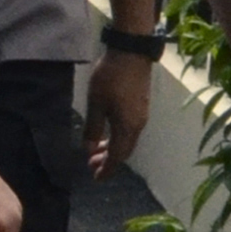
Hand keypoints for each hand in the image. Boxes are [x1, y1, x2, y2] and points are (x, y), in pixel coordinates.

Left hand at [83, 50, 154, 181]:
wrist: (131, 53)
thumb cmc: (111, 78)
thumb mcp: (96, 103)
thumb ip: (93, 128)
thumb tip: (89, 149)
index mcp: (128, 127)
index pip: (118, 156)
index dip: (107, 169)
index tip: (96, 178)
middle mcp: (138, 125)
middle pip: (124, 151)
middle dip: (108, 161)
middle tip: (91, 166)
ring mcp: (141, 115)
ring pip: (127, 140)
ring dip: (112, 149)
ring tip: (95, 152)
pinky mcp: (140, 106)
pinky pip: (129, 130)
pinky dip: (117, 137)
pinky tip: (106, 134)